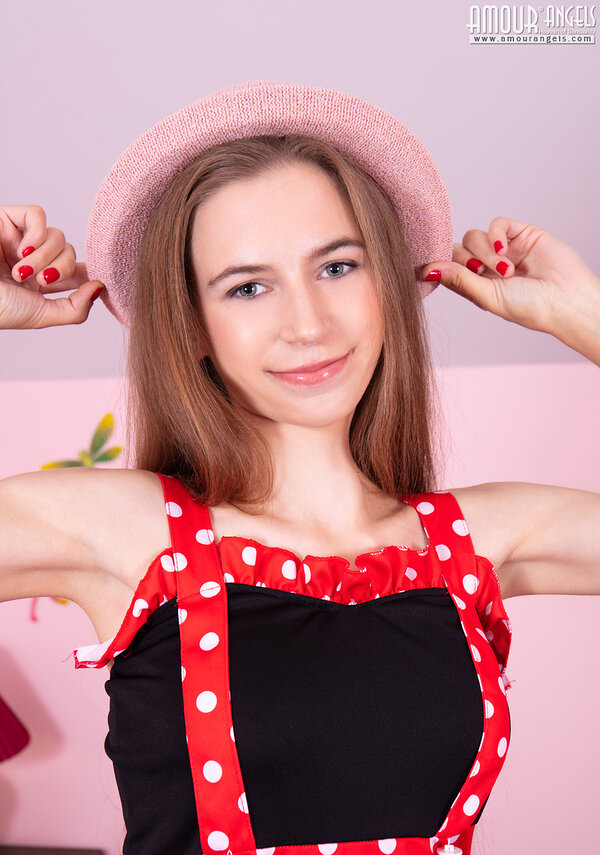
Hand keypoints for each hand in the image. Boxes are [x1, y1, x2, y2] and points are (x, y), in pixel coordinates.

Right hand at [0, 204, 104, 329]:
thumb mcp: (42, 316)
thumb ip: (76, 309)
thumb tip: (100, 287)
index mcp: (40, 283)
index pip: (76, 270)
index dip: (88, 272)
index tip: (95, 280)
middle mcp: (32, 259)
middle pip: (70, 252)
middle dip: (61, 268)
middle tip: (40, 280)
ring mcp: (20, 239)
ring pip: (58, 235)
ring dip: (45, 256)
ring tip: (21, 271)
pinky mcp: (7, 219)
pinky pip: (38, 214)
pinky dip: (37, 233)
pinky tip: (23, 250)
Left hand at [420, 216, 599, 337]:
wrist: (567, 299)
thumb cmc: (530, 307)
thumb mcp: (487, 296)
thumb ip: (458, 280)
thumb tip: (425, 271)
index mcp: (476, 285)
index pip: (447, 268)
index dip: (439, 264)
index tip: (426, 266)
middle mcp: (487, 266)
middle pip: (457, 249)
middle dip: (464, 259)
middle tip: (480, 271)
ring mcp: (504, 249)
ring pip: (473, 236)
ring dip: (484, 252)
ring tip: (506, 270)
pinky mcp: (521, 234)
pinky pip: (496, 224)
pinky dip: (495, 235)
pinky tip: (505, 251)